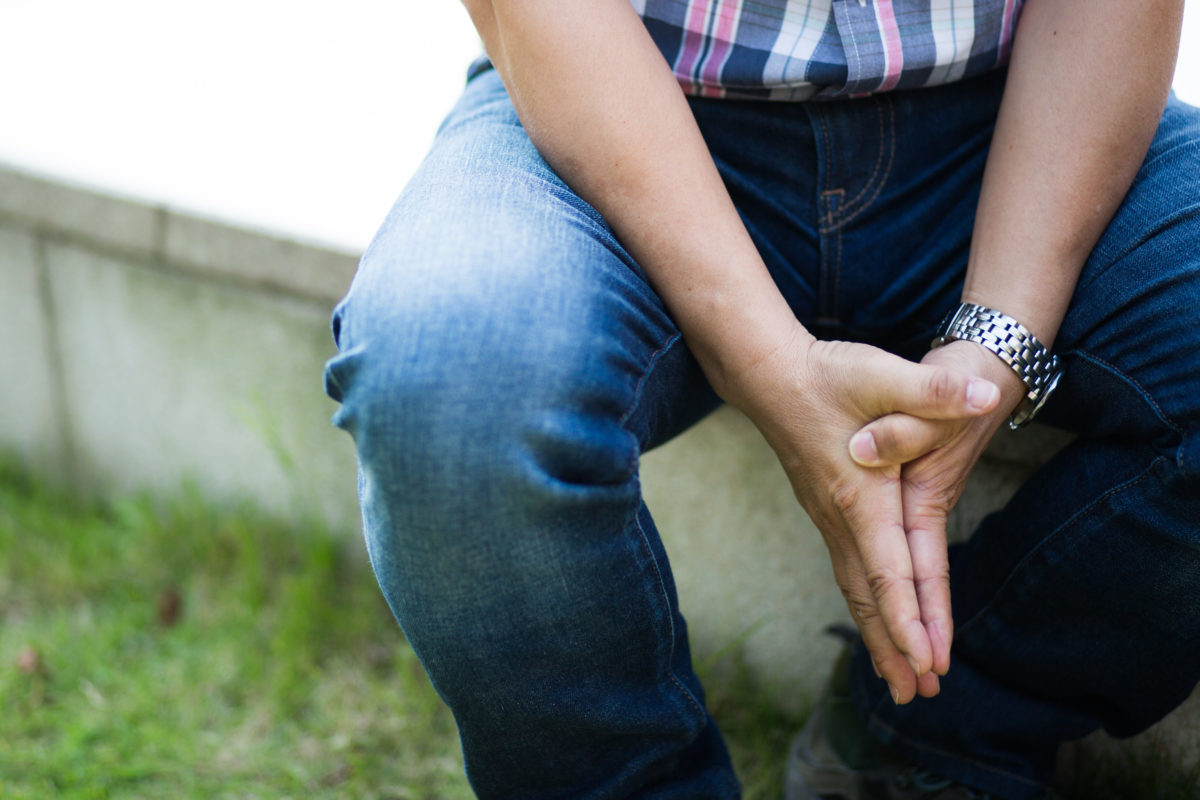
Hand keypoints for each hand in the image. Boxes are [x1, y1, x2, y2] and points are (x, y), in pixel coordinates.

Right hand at [846, 339, 1027, 696]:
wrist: (768, 375)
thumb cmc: (827, 375)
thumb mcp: (884, 373)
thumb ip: (934, 389)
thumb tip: (988, 396)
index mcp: (858, 493)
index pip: (886, 568)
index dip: (907, 617)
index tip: (927, 661)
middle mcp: (839, 516)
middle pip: (867, 595)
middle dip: (893, 647)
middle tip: (917, 695)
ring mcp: (828, 517)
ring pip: (855, 588)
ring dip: (878, 635)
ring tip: (899, 680)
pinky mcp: (827, 511)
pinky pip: (849, 572)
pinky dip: (867, 606)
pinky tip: (875, 619)